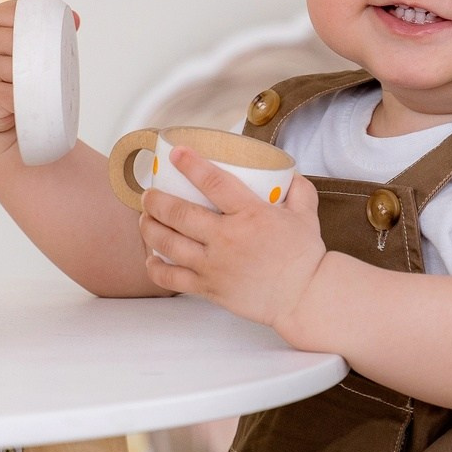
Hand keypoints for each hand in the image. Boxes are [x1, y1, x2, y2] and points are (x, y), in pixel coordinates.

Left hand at [140, 149, 326, 331]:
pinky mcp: (209, 289)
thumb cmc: (305, 256)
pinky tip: (151, 258)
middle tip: (149, 194)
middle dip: (156, 200)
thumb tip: (288, 172)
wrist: (304, 297)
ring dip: (150, 228)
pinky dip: (155, 268)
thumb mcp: (306, 214)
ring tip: (145, 219)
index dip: (191, 165)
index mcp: (250, 215)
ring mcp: (214, 265)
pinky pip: (172, 279)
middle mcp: (227, 239)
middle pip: (179, 214)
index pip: (214, 183)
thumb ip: (297, 189)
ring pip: (168, 244)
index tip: (176, 153)